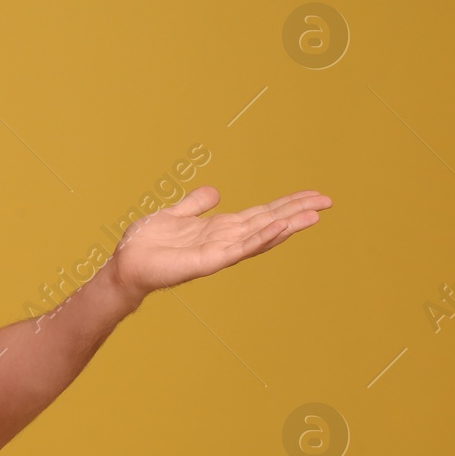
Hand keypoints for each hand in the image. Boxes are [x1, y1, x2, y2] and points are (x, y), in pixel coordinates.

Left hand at [107, 186, 330, 300]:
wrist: (126, 264)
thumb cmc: (147, 243)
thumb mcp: (175, 214)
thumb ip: (195, 204)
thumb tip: (216, 191)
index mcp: (220, 228)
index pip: (261, 214)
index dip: (287, 205)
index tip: (313, 195)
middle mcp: (225, 240)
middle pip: (269, 223)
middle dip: (297, 213)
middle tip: (328, 201)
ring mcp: (219, 252)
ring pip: (261, 236)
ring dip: (288, 225)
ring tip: (314, 214)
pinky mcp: (209, 262)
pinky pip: (240, 249)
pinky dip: (261, 238)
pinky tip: (280, 228)